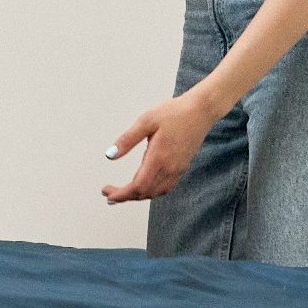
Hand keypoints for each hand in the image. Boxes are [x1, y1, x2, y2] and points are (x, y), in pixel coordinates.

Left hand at [101, 89, 218, 203]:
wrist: (200, 111)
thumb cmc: (173, 112)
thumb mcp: (146, 121)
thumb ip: (127, 140)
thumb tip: (110, 155)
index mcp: (159, 158)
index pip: (138, 186)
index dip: (121, 194)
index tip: (107, 193)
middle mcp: (169, 169)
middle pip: (145, 193)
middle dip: (125, 196)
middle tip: (108, 193)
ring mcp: (177, 170)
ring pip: (155, 193)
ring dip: (138, 196)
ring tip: (122, 193)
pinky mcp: (182, 168)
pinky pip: (165, 188)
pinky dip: (151, 191)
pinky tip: (143, 186)